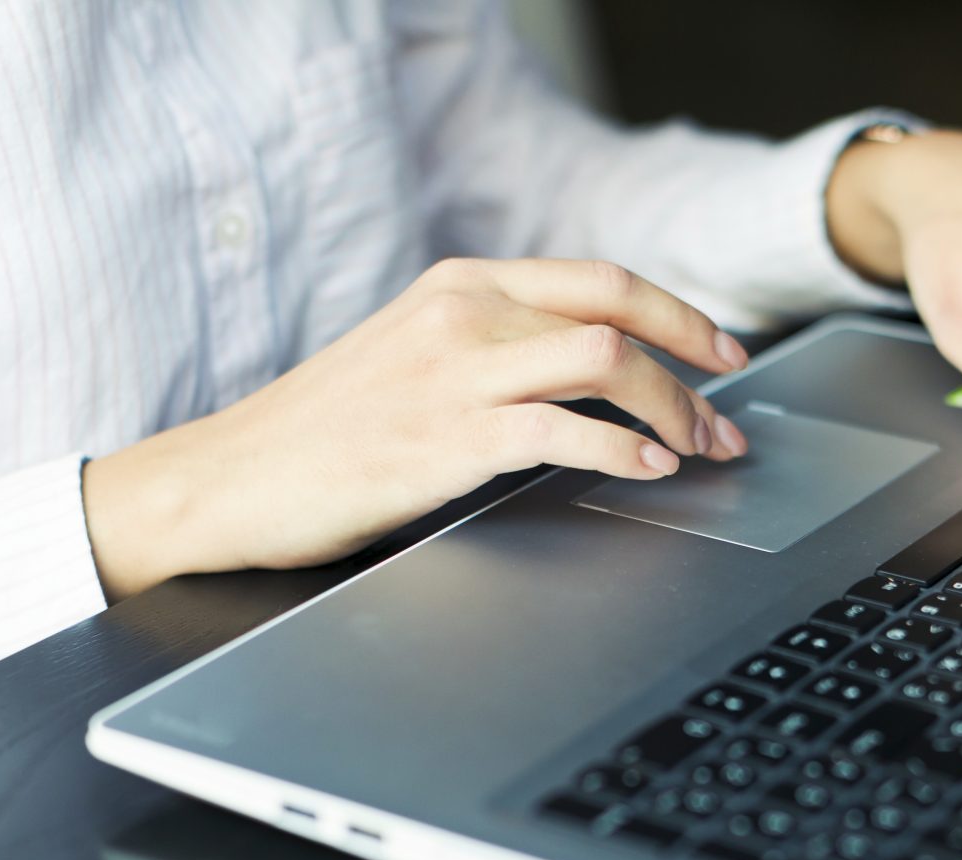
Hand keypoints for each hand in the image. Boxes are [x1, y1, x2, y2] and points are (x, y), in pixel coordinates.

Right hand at [82, 258, 750, 598]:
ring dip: (674, 409)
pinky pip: (561, 431)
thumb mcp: (410, 357)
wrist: (232, 478)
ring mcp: (455, 372)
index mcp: (461, 283)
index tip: (721, 353)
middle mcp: (464, 312)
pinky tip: (645, 473)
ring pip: (606, 361)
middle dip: (696, 360)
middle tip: (730, 417)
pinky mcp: (445, 439)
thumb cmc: (320, 432)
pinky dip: (620, 451)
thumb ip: (488, 347)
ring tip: (698, 452)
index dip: (677, 313)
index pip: (599, 279)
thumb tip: (583, 376)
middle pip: (619, 310)